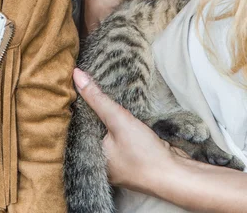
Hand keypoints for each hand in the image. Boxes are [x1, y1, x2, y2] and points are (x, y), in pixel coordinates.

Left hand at [74, 69, 246, 212]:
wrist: (176, 175)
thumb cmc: (144, 154)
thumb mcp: (117, 120)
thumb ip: (97, 98)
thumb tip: (76, 74)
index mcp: (92, 156)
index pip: (79, 125)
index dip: (77, 104)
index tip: (74, 83)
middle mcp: (102, 160)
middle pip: (94, 127)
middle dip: (94, 109)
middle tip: (88, 81)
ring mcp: (119, 160)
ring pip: (109, 130)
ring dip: (109, 115)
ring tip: (102, 90)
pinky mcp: (134, 156)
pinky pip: (122, 135)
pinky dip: (122, 123)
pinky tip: (122, 109)